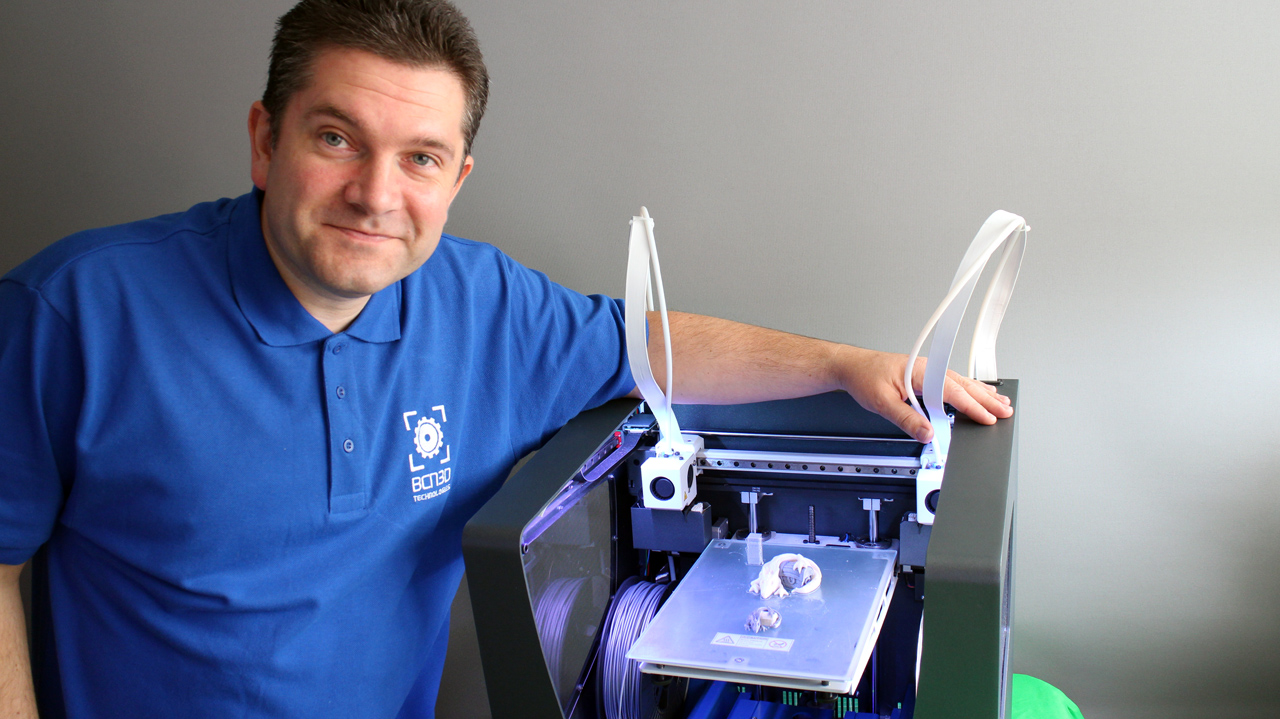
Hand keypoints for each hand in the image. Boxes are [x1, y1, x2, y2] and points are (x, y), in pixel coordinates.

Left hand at [834, 346, 1011, 442]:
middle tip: (1006, 412)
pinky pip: (952, 383)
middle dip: (986, 400)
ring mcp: (928, 371)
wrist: (852, 367)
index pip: (952, 390)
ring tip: (1001, 404)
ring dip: (982, 393)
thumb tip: (927, 434)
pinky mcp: (925, 376)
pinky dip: (969, 389)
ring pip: (961, 383)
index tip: (988, 418)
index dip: (972, 406)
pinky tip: (979, 393)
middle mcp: (927, 368)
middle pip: (963, 385)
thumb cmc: (865, 378)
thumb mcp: (882, 403)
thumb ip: (906, 419)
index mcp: (920, 371)